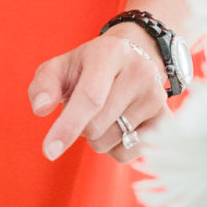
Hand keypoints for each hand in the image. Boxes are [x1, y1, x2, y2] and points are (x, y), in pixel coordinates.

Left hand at [29, 29, 167, 163]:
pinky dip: (114, 147)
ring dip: (96, 137)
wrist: (131, 59)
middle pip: (96, 127)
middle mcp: (139, 72)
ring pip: (110, 142)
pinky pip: (130, 152)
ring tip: (103, 113)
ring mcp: (156, 95)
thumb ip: (43, 85)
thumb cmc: (86, 68)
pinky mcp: (166, 118)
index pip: (90, 97)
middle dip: (79, 127)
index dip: (67, 126)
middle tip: (84, 108)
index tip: (48, 151)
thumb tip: (40, 108)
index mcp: (109, 53)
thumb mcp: (60, 68)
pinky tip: (118, 125)